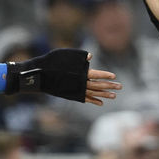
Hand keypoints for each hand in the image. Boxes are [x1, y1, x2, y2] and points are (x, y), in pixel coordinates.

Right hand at [6, 49, 120, 103]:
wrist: (38, 76)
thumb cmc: (50, 62)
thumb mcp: (64, 55)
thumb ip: (79, 56)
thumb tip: (90, 57)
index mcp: (79, 73)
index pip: (96, 75)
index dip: (105, 76)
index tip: (114, 76)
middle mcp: (79, 83)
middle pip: (98, 85)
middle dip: (110, 86)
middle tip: (120, 87)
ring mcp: (75, 90)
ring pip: (93, 93)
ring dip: (104, 95)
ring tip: (114, 96)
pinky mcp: (71, 94)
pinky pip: (85, 98)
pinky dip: (93, 100)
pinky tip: (100, 103)